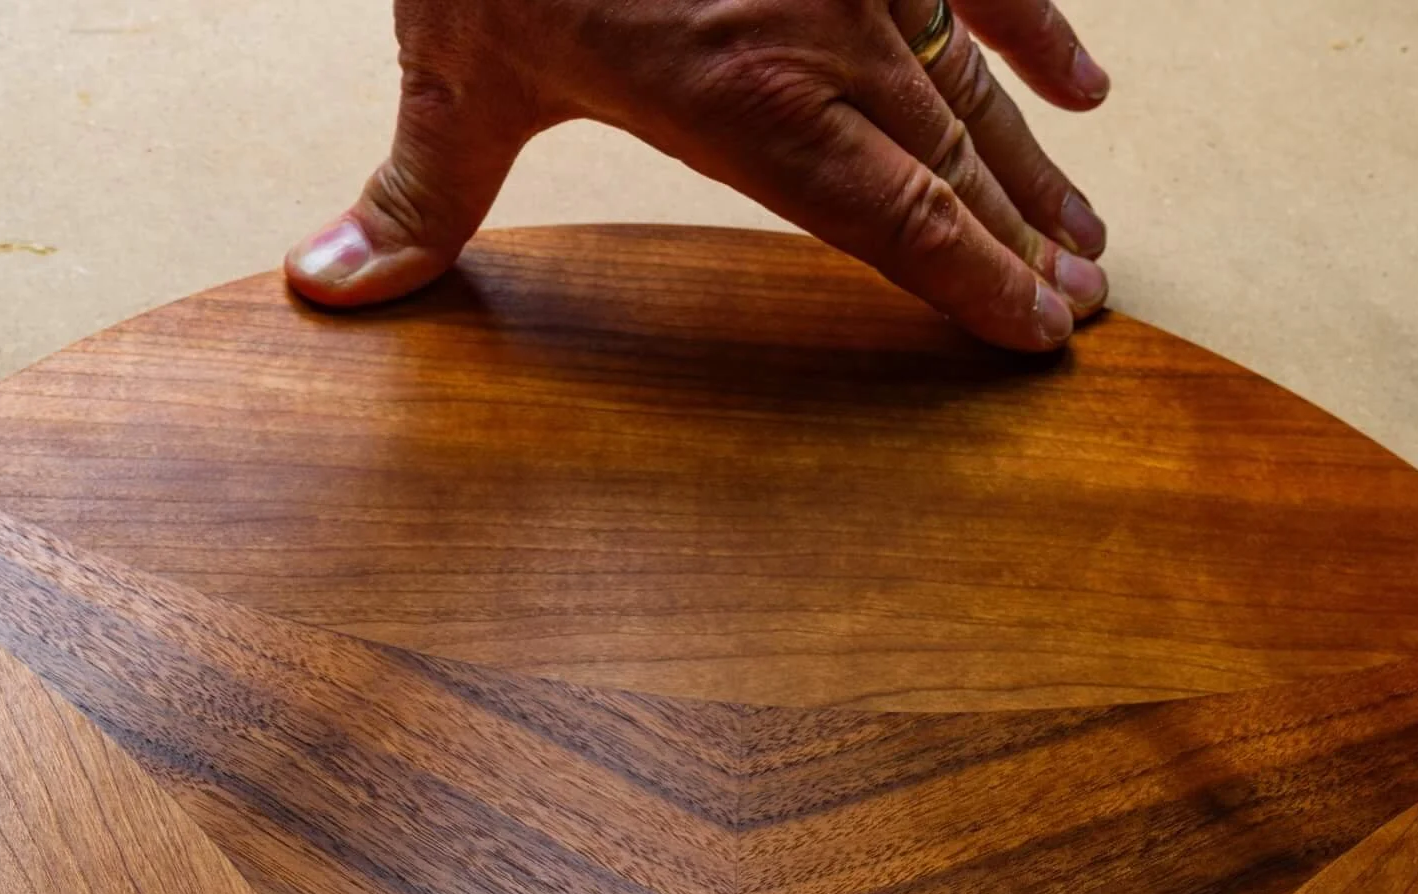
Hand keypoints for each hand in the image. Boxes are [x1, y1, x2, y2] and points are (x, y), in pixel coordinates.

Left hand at [290, 0, 1110, 350]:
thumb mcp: (451, 64)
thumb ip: (415, 193)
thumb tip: (328, 291)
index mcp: (739, 101)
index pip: (891, 220)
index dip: (971, 283)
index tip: (1035, 338)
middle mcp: (821, 37)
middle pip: (951, 163)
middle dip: (1024, 241)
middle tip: (1082, 305)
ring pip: (974, 80)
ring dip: (1034, 164)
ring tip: (1089, 234)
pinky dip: (1034, 24)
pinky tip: (1083, 82)